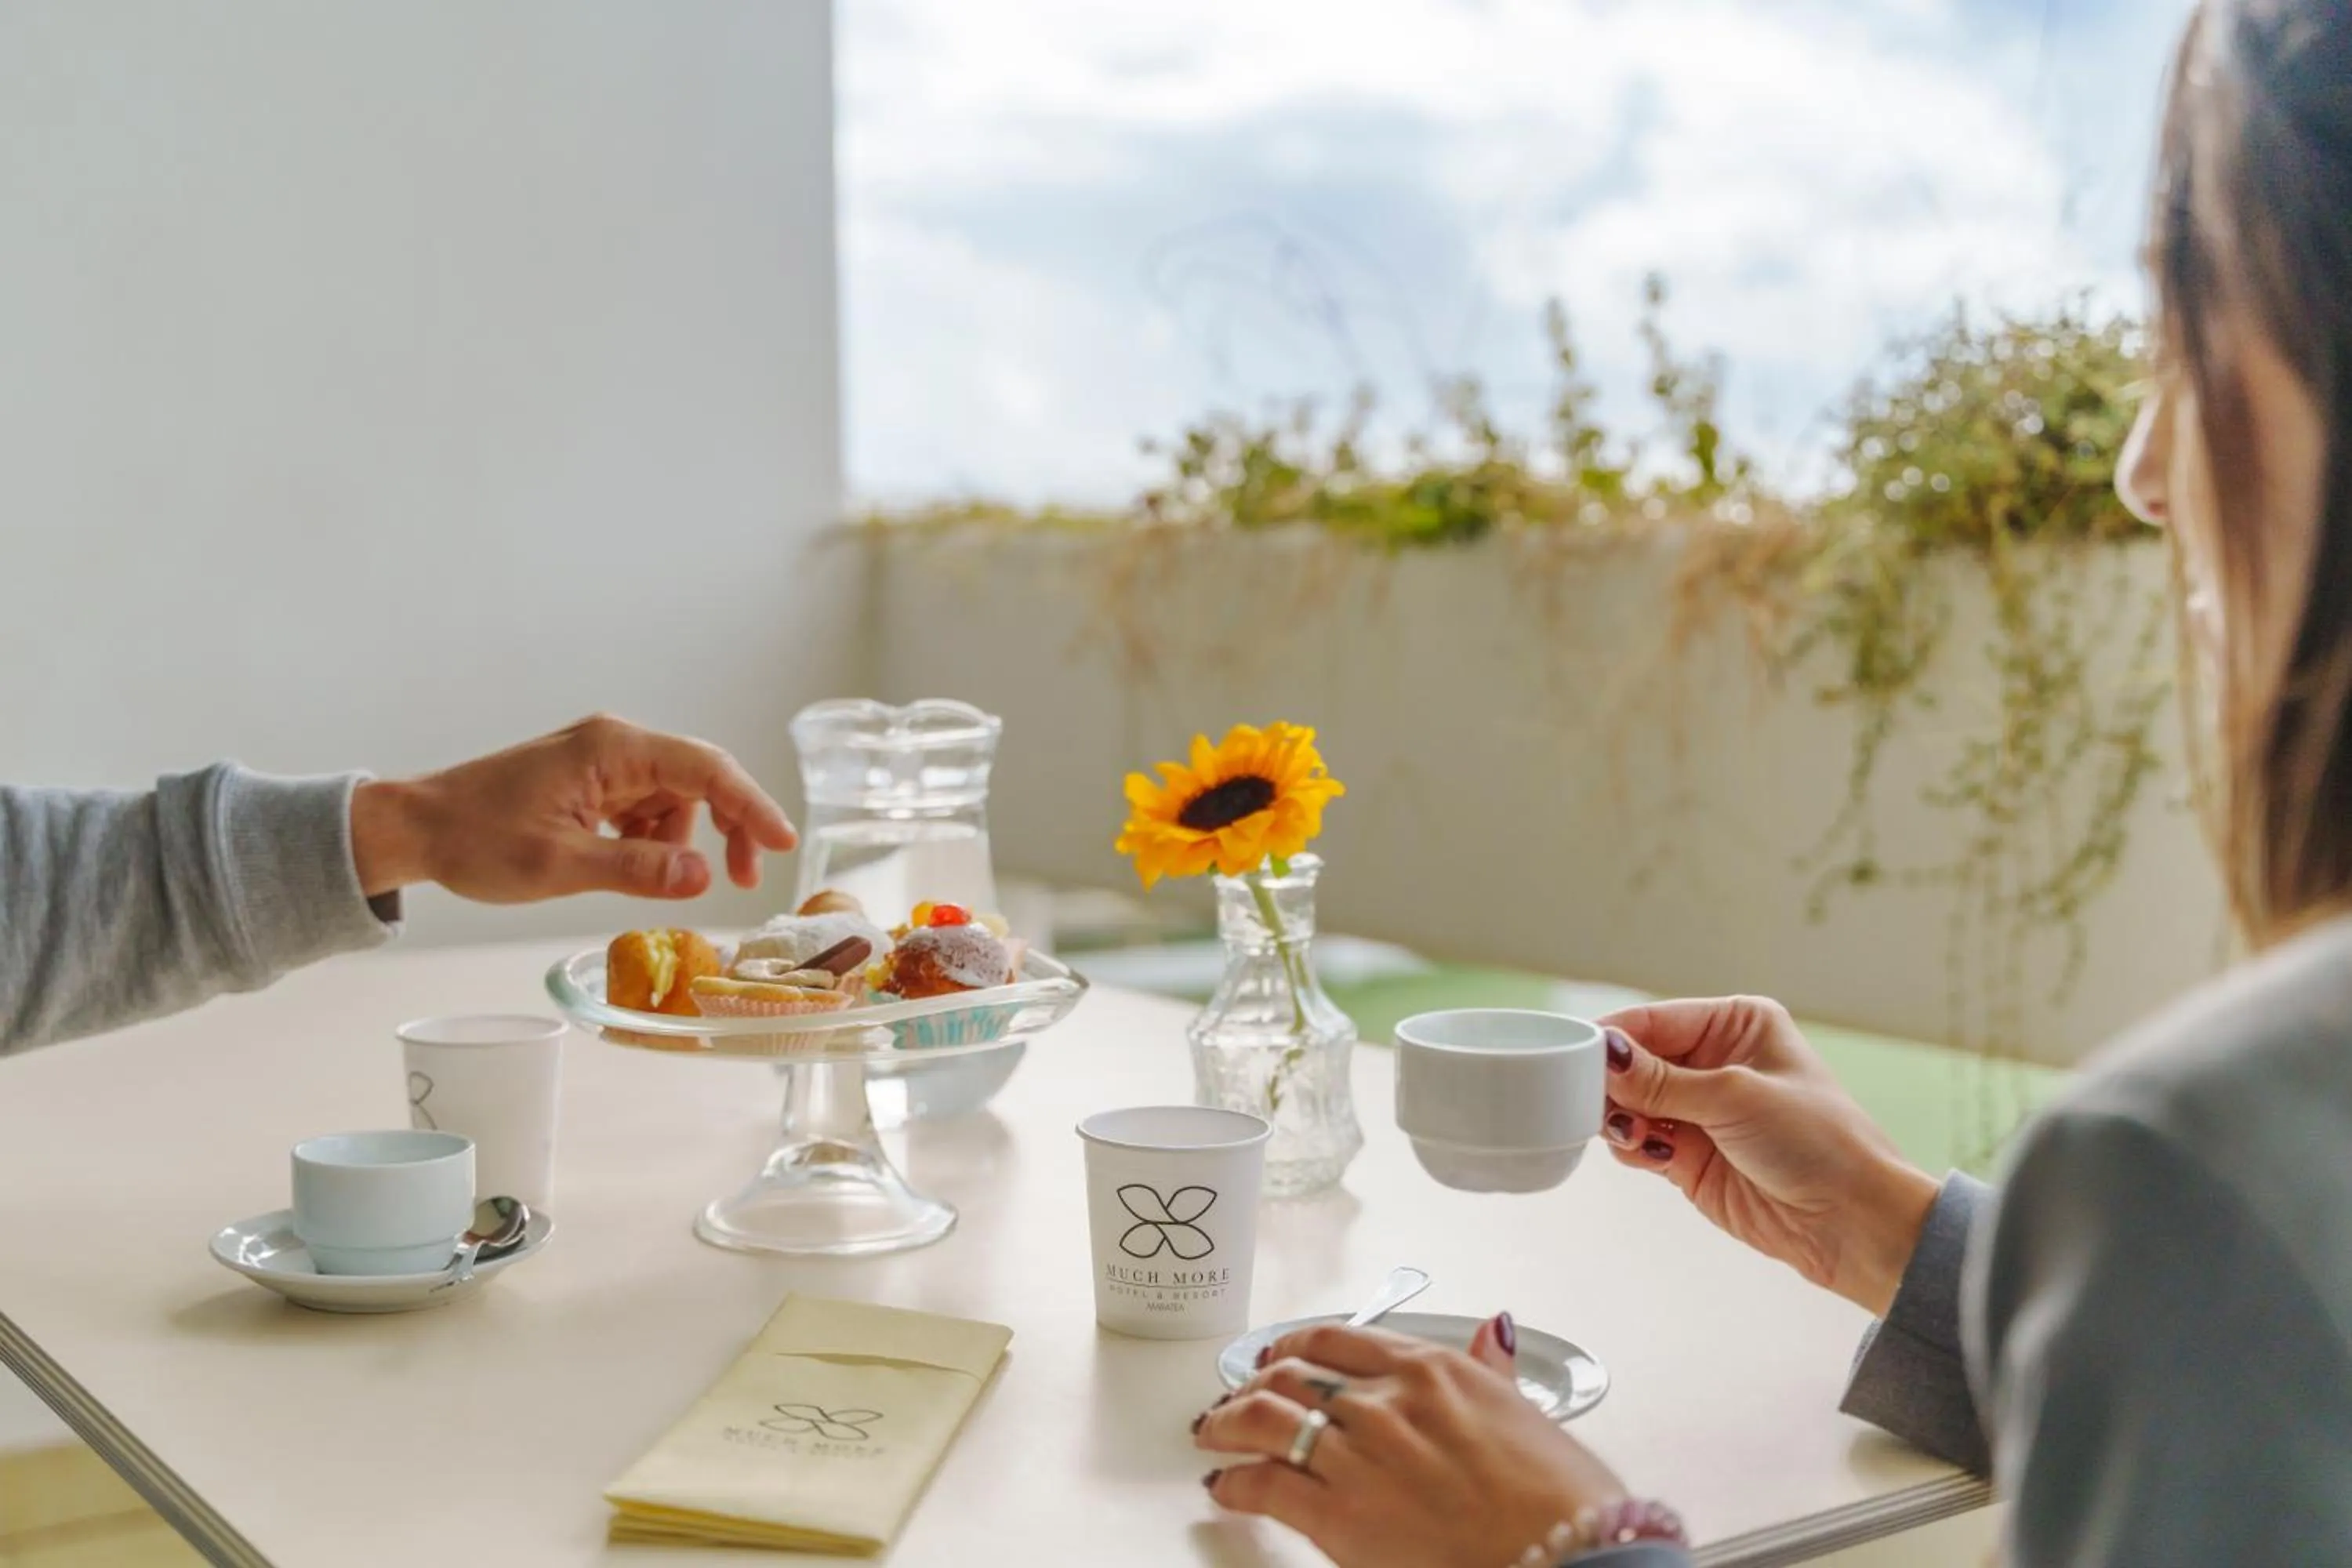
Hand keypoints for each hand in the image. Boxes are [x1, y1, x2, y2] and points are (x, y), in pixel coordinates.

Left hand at [348, 714, 796, 902]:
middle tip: (745, 880)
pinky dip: (652, 840)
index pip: (706, 769)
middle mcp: (614, 744)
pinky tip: (632, 868)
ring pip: (674, 798)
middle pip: (699, 778)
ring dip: (681, 842)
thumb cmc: (476, 840)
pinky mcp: (589, 780)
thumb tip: (704, 878)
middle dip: (728, 827)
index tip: (783, 844)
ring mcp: (601, 761)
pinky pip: (645, 807)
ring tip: (657, 883)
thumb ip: (637, 870)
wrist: (416, 828)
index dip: (751, 806)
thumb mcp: (560, 865)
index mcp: (612, 748)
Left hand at [1194, 1316, 1639, 1567]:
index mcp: (1428, 1370)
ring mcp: (1356, 1456)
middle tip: (1237, 1398)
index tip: (1279, 1356)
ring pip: (1264, 1419)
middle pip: (1290, 1375)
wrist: (1566, 1554)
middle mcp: (1383, 1402)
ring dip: (1229, 1422)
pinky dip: (1235, 1482)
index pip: (1336, 1340)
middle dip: (1253, 1385)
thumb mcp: (1524, 1412)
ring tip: (1213, 1432)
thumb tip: (1493, 1332)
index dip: (1294, 1346)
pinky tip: (1226, 1487)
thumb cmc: (1557, 1495)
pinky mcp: (1337, 1515)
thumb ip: (1492, 1369)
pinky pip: (1264, 1485)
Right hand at [1599, 997, 1938, 1315]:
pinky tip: (1648, 1153)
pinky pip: (1637, 1142)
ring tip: (1634, 1134)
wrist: (1851, 1222)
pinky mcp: (1688, 1157)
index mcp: (1736, 1024)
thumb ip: (1661, 1080)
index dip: (1615, 1038)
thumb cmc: (1818, 1142)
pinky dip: (1630, 1147)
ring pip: (1629, 1103)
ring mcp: (1699, 1111)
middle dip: (1614, 1082)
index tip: (1575, 1054)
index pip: (1656, 1019)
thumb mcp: (1735, 1096)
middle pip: (1635, 1061)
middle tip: (1599, 1101)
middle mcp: (1715, 1062)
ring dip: (1620, 1118)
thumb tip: (1605, 1055)